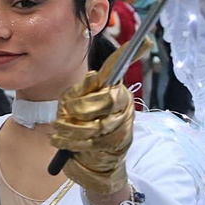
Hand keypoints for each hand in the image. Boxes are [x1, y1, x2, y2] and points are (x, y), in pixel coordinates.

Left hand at [51, 43, 134, 195]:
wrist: (92, 164)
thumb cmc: (80, 128)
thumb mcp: (74, 105)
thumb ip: (81, 92)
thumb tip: (94, 76)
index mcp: (115, 90)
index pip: (120, 70)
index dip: (130, 54)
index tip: (145, 40)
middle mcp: (124, 106)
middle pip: (107, 100)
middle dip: (81, 108)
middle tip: (65, 114)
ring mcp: (123, 127)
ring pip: (97, 124)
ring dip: (71, 129)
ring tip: (58, 130)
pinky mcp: (117, 147)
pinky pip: (92, 142)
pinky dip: (71, 143)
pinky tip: (61, 142)